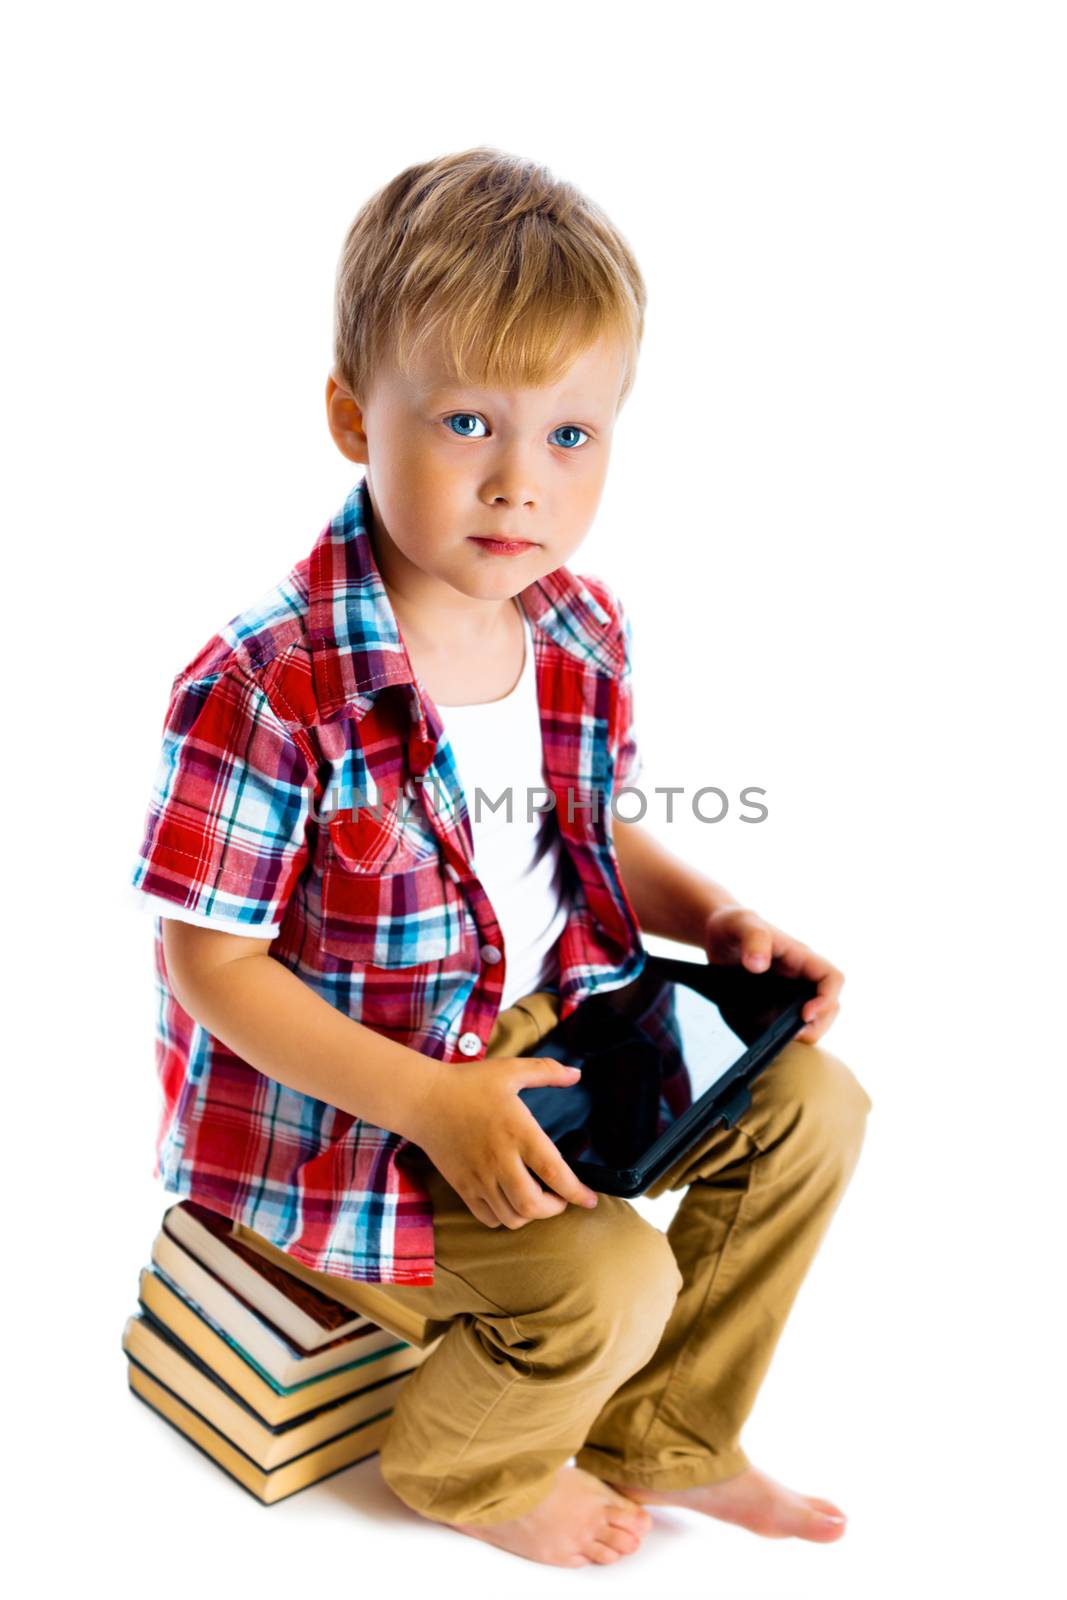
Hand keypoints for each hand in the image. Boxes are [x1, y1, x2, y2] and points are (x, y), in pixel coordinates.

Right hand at [405, 1056, 599, 1228]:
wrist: (423, 1100)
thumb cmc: (469, 1084)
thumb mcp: (510, 1070)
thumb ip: (546, 1071)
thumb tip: (576, 1074)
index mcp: (518, 1132)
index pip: (554, 1173)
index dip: (577, 1192)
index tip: (591, 1198)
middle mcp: (500, 1161)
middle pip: (534, 1205)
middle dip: (556, 1209)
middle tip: (562, 1197)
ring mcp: (479, 1178)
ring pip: (512, 1217)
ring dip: (531, 1214)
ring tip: (538, 1200)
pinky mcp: (463, 1187)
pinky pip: (489, 1218)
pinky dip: (505, 1217)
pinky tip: (511, 1202)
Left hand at [702, 904, 843, 1043]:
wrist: (716, 933)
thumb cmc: (733, 923)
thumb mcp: (740, 923)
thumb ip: (753, 939)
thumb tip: (759, 965)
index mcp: (800, 957)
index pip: (832, 979)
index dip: (827, 999)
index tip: (804, 1014)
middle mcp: (801, 976)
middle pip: (829, 1005)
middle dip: (817, 1025)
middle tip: (790, 1037)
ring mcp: (790, 991)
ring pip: (814, 1018)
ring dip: (804, 1032)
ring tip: (778, 1040)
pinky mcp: (775, 1004)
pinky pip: (790, 1023)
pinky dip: (784, 1034)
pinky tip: (766, 1038)